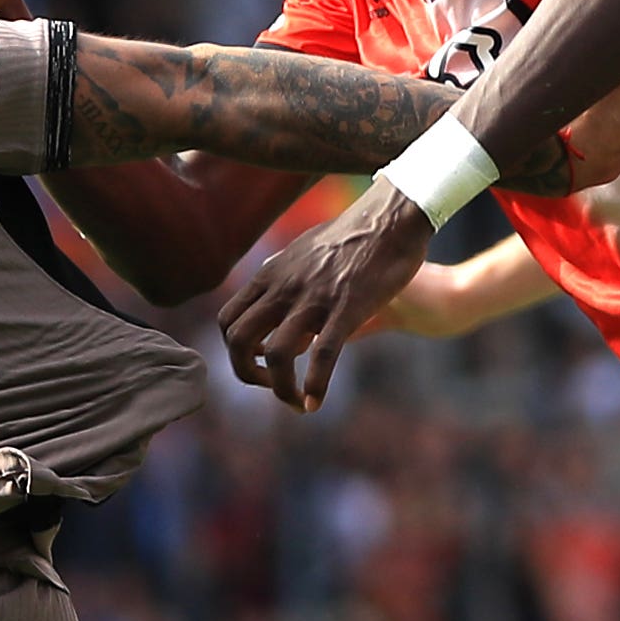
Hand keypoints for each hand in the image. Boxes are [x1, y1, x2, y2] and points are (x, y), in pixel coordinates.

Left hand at [216, 186, 432, 412]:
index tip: (259, 362)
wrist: (391, 218)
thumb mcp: (304, 254)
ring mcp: (313, 299)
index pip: (228, 320)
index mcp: (270, 274)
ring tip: (296, 402)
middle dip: (247, 373)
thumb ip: (286, 283)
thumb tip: (280, 313)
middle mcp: (283, 287)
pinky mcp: (346, 309)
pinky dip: (315, 386)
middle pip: (238, 340)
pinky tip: (316, 402)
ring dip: (280, 389)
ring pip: (276, 354)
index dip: (236, 351)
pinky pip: (322, 356)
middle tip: (271, 385)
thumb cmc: (352, 238)